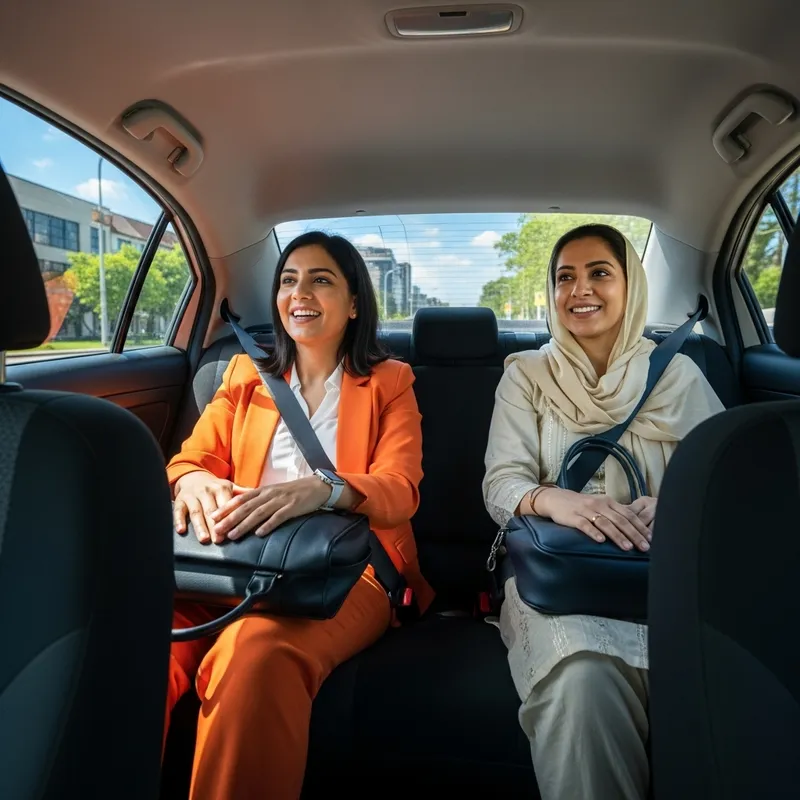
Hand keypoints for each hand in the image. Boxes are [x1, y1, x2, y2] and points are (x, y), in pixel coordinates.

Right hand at [173, 471, 247, 543]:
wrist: (193, 477)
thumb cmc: (214, 487)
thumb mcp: (229, 487)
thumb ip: (243, 493)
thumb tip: (260, 495)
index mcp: (220, 488)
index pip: (226, 504)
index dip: (229, 517)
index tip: (233, 530)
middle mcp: (206, 491)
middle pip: (211, 511)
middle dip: (215, 526)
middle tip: (219, 540)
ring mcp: (192, 496)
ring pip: (196, 512)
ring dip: (199, 526)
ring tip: (204, 539)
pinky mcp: (179, 500)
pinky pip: (178, 511)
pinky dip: (178, 520)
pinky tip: (181, 531)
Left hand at [210, 476, 331, 540]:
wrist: (317, 487)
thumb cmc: (293, 492)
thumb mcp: (274, 493)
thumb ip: (259, 500)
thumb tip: (240, 509)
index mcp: (263, 491)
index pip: (240, 499)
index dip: (226, 508)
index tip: (212, 517)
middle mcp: (270, 494)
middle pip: (246, 507)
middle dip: (230, 519)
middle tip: (217, 529)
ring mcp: (281, 500)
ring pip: (259, 513)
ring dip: (244, 525)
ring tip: (233, 535)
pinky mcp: (293, 507)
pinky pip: (278, 517)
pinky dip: (268, 525)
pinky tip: (259, 533)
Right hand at [534, 487, 651, 551]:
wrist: (556, 499)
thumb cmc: (581, 505)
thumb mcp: (600, 505)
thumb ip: (614, 514)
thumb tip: (634, 529)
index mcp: (608, 501)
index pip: (628, 515)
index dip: (640, 527)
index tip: (651, 539)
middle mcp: (599, 504)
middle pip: (619, 520)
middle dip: (633, 534)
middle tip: (644, 547)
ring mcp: (586, 510)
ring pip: (605, 523)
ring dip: (617, 536)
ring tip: (627, 547)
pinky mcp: (573, 517)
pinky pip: (584, 525)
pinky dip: (594, 532)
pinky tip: (601, 541)